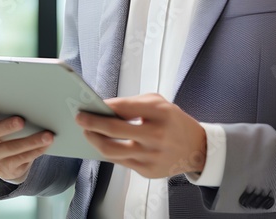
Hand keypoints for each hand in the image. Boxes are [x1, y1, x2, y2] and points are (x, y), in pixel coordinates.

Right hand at [0, 106, 52, 182]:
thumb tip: (31, 102)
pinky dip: (36, 151)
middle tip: (21, 121)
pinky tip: (46, 145)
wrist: (9, 159)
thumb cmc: (8, 130)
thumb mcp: (4, 120)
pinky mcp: (4, 168)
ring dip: (31, 141)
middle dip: (6, 126)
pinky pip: (21, 159)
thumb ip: (9, 110)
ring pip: (11, 148)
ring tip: (47, 136)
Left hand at [75, 93, 205, 178]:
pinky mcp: (148, 171)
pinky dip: (108, 152)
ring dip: (95, 141)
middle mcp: (156, 135)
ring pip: (112, 151)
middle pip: (114, 130)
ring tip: (87, 133)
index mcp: (160, 112)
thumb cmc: (172, 121)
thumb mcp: (158, 103)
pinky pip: (120, 162)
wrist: (196, 148)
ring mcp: (152, 156)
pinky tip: (101, 144)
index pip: (123, 108)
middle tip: (79, 118)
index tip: (87, 105)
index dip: (102, 106)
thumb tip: (103, 109)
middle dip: (92, 123)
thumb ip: (132, 104)